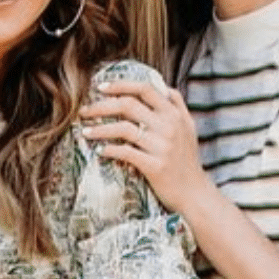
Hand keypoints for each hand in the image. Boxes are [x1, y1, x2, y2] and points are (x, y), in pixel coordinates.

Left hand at [78, 79, 209, 213]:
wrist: (194, 193)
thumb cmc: (187, 159)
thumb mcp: (188, 127)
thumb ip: (177, 105)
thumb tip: (162, 86)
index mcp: (174, 114)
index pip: (145, 89)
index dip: (121, 85)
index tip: (101, 87)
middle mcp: (169, 126)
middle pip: (128, 105)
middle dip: (101, 106)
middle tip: (83, 111)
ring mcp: (162, 146)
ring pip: (123, 128)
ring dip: (100, 129)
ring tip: (85, 131)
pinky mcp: (155, 166)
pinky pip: (126, 152)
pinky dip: (110, 150)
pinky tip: (100, 150)